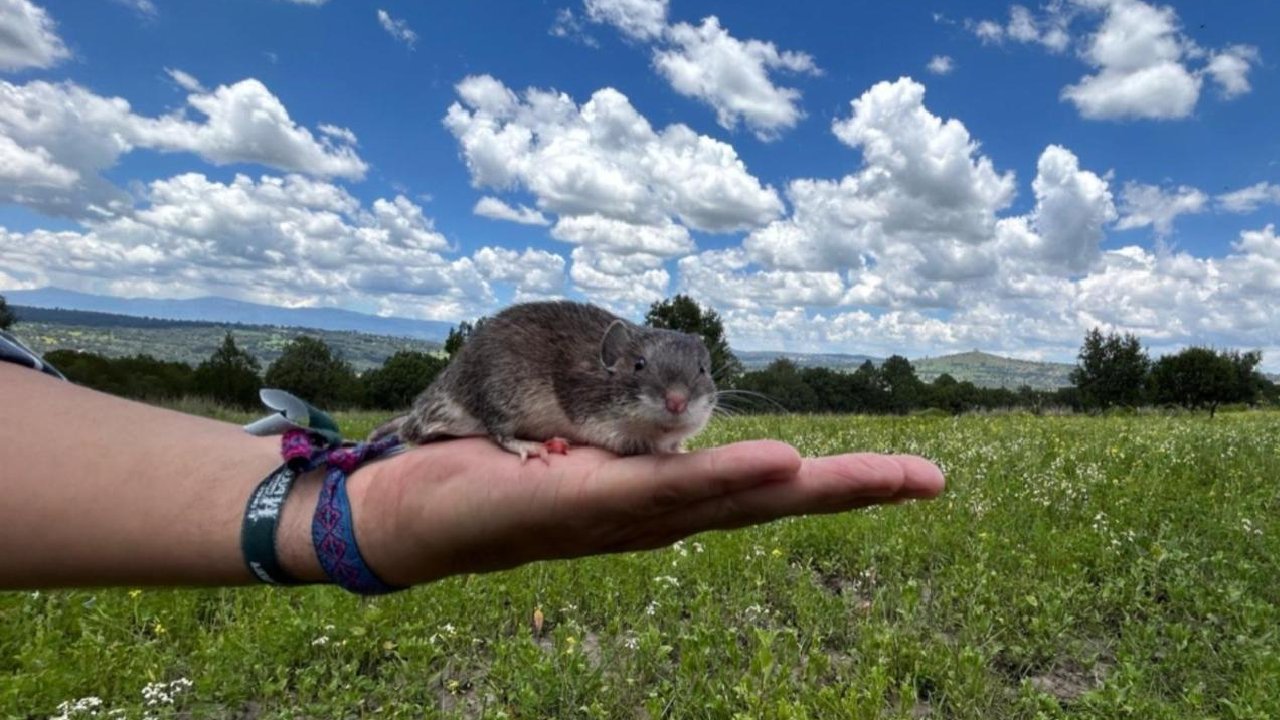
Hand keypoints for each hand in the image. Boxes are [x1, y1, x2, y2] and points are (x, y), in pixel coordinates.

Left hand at [348, 438, 944, 586]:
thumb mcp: (585, 442)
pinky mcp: (577, 505)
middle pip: (765, 502)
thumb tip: (679, 414)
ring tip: (878, 475)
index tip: (914, 474)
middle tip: (932, 479)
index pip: (762, 488)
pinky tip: (778, 465)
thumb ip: (635, 433)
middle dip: (851, 492)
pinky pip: (657, 490)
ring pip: (727, 499)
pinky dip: (722, 478)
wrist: (411, 506)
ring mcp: (622, 517)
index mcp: (662, 501)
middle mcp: (655, 517)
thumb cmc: (502, 470)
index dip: (837, 482)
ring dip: (805, 484)